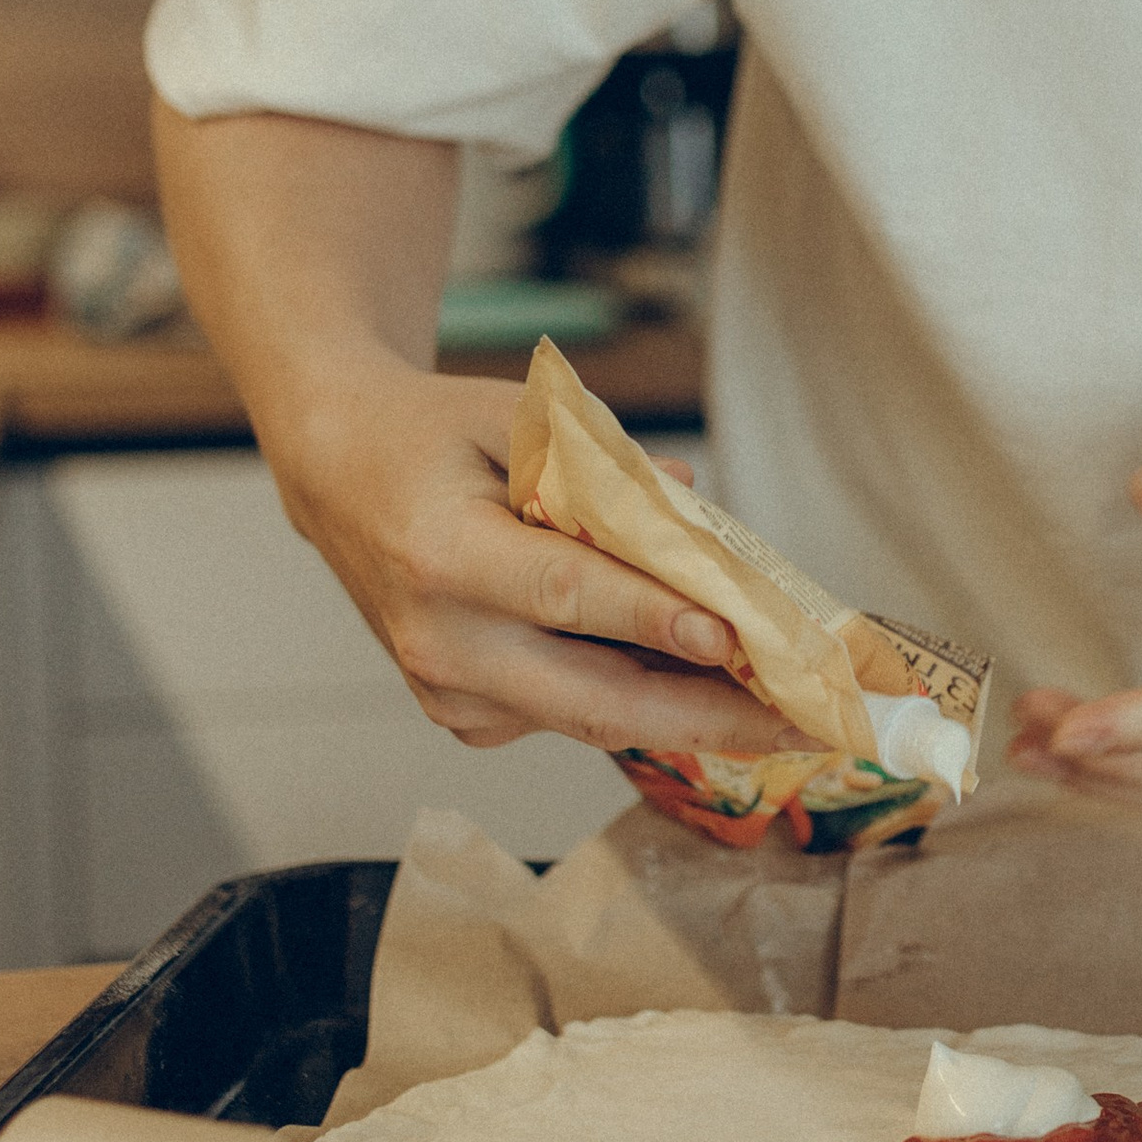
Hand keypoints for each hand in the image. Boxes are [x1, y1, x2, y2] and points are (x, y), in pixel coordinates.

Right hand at [268, 359, 778, 756]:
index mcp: (442, 555)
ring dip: (692, 715)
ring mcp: (447, 692)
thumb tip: (703, 521)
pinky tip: (705, 686)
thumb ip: (612, 473)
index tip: (735, 637)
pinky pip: (569, 715)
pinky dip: (641, 701)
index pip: (568, 596)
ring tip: (787, 710)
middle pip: (594, 698)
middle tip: (804, 719)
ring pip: (592, 717)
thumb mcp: (519, 422)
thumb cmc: (434, 437)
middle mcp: (440, 641)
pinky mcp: (463, 717)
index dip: (655, 619)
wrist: (338, 472)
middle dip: (709, 715)